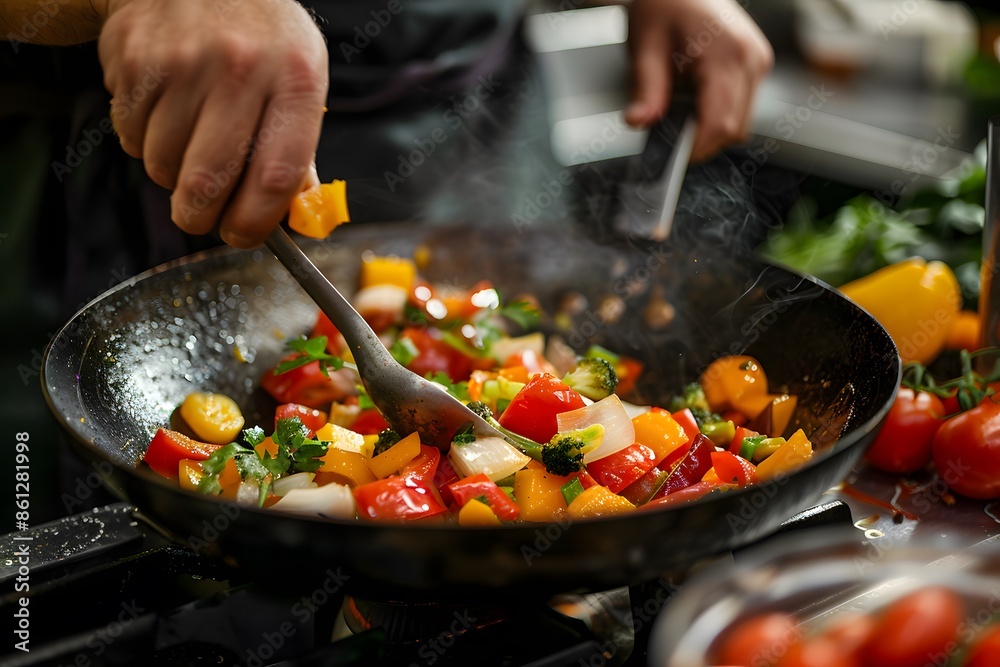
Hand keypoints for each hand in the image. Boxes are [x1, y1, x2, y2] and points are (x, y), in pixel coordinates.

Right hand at [98, 0, 328, 247]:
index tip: (243, 235)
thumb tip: (290, 216)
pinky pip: (132, 137)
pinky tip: (164, 111)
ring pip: (163, 166)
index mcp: (295, 79)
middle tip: (203, 217)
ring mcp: (183, 63)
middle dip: (202, 217)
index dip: (256, 223)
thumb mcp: (300, 77)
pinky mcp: (135, 61)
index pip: (276, 176)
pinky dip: (144, 142)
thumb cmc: (260, 36)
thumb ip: (298, 148)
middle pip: (208, 182)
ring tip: (188, 141)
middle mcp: (240, 69)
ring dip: (172, 174)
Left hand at [626, 0, 772, 161]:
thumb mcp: (645, 47)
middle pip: (734, 128)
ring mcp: (757, 62)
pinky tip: (695, 98)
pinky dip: (718, 112)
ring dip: (710, 127)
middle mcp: (750, 59)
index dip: (696, 148)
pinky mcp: (756, 65)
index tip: (673, 157)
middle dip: (701, 140)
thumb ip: (646, 90)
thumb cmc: (665, 3)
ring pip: (741, 122)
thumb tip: (639, 122)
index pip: (720, 123)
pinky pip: (741, 106)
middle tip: (669, 132)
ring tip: (680, 108)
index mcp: (727, 55)